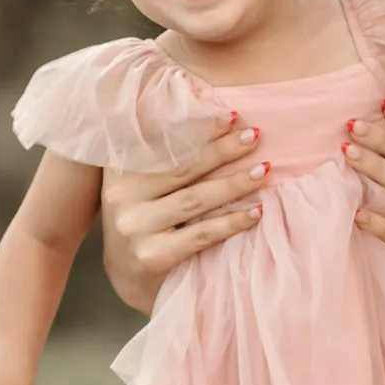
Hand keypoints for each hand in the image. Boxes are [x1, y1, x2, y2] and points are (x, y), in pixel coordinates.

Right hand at [101, 115, 267, 314]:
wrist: (130, 276)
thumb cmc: (147, 218)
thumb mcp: (143, 183)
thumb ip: (163, 152)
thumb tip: (209, 108)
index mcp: (119, 170)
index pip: (163, 142)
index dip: (198, 126)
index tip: (231, 115)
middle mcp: (121, 196)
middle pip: (183, 167)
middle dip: (223, 149)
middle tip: (256, 134)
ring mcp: (135, 227)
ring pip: (195, 199)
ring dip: (235, 183)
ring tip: (265, 170)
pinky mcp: (152, 256)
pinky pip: (201, 234)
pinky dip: (232, 221)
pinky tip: (257, 211)